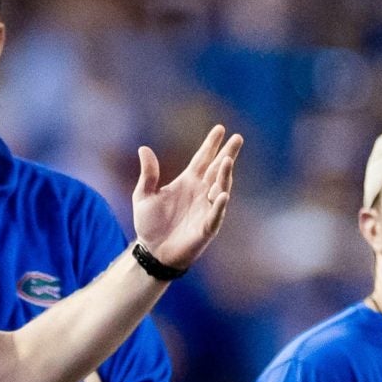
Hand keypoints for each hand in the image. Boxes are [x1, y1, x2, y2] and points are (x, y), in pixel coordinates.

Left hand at [131, 125, 243, 271]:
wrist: (152, 252)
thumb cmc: (150, 225)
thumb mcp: (144, 196)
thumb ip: (148, 174)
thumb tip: (144, 149)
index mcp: (188, 181)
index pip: (203, 159)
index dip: (211, 144)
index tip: (220, 129)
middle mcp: (200, 192)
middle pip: (217, 169)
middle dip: (227, 154)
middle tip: (238, 138)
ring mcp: (205, 209)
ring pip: (219, 189)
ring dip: (224, 176)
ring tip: (227, 161)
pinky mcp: (206, 228)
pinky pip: (215, 215)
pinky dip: (219, 206)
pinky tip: (222, 194)